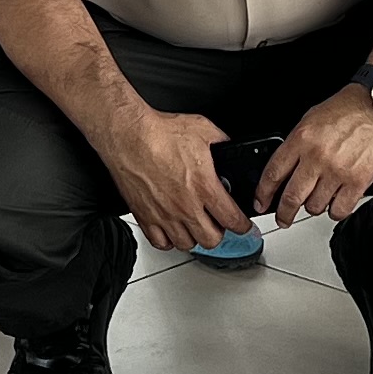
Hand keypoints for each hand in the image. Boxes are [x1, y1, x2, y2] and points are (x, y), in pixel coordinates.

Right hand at [92, 105, 248, 252]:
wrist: (128, 136)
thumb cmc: (160, 132)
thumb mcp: (203, 129)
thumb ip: (221, 143)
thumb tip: (228, 147)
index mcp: (204, 186)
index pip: (232, 219)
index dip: (243, 226)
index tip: (244, 225)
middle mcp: (186, 206)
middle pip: (212, 239)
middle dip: (220, 233)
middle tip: (218, 223)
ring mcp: (165, 215)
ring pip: (187, 244)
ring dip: (194, 237)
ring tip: (195, 226)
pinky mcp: (146, 217)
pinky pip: (161, 243)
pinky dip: (169, 241)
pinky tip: (172, 230)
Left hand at [256, 84, 372, 222]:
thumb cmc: (346, 110)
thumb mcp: (310, 119)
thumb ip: (295, 145)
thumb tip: (282, 171)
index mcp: (301, 139)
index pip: (273, 174)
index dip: (263, 194)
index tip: (261, 203)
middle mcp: (317, 157)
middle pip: (291, 198)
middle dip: (284, 214)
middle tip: (284, 218)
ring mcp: (337, 171)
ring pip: (315, 207)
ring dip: (313, 207)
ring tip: (317, 199)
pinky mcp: (358, 181)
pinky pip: (339, 210)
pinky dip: (335, 211)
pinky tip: (335, 203)